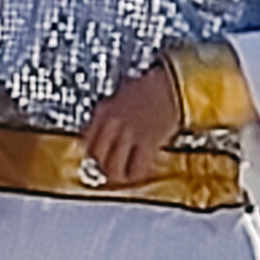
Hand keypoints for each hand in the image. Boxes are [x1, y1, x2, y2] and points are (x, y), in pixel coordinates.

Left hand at [82, 60, 181, 186]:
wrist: (172, 84)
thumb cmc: (150, 89)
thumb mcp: (120, 98)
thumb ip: (108, 115)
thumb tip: (103, 134)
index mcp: (103, 111)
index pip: (87, 141)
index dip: (94, 153)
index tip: (102, 157)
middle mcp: (112, 124)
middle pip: (98, 157)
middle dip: (105, 166)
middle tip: (115, 168)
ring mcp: (129, 134)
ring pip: (114, 167)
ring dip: (121, 175)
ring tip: (128, 174)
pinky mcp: (147, 142)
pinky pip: (136, 168)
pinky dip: (138, 174)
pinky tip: (143, 170)